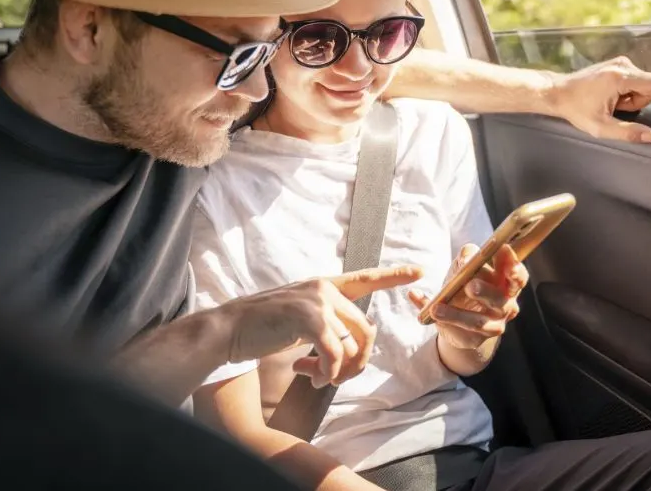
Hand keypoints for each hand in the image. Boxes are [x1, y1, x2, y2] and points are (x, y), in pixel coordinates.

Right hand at [222, 265, 421, 388]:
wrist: (231, 328)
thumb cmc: (264, 327)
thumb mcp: (300, 318)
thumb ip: (327, 324)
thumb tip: (351, 349)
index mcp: (324, 285)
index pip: (365, 278)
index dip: (394, 275)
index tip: (419, 271)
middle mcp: (324, 288)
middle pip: (366, 329)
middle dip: (357, 361)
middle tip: (333, 378)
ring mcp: (317, 301)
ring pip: (353, 345)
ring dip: (339, 371)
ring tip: (317, 377)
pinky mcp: (308, 318)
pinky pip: (335, 355)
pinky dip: (326, 374)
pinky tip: (311, 378)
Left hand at [409, 244, 526, 350]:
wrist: (457, 319)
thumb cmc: (465, 284)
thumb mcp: (464, 267)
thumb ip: (467, 257)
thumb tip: (466, 256)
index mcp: (506, 283)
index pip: (517, 276)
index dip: (514, 267)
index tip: (503, 254)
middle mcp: (505, 304)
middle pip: (499, 298)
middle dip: (485, 291)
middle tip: (470, 286)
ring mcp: (494, 324)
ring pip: (479, 321)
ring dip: (456, 314)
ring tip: (436, 308)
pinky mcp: (478, 338)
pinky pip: (461, 332)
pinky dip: (445, 322)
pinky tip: (432, 314)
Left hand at [549, 56, 650, 142]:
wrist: (557, 92)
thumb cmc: (575, 108)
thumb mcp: (600, 127)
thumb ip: (627, 133)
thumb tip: (650, 136)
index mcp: (620, 77)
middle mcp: (622, 65)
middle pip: (649, 87)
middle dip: (638, 103)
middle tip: (616, 110)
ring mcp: (619, 63)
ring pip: (641, 85)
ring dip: (631, 99)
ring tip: (610, 104)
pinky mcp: (616, 65)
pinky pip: (633, 81)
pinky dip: (626, 93)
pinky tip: (609, 97)